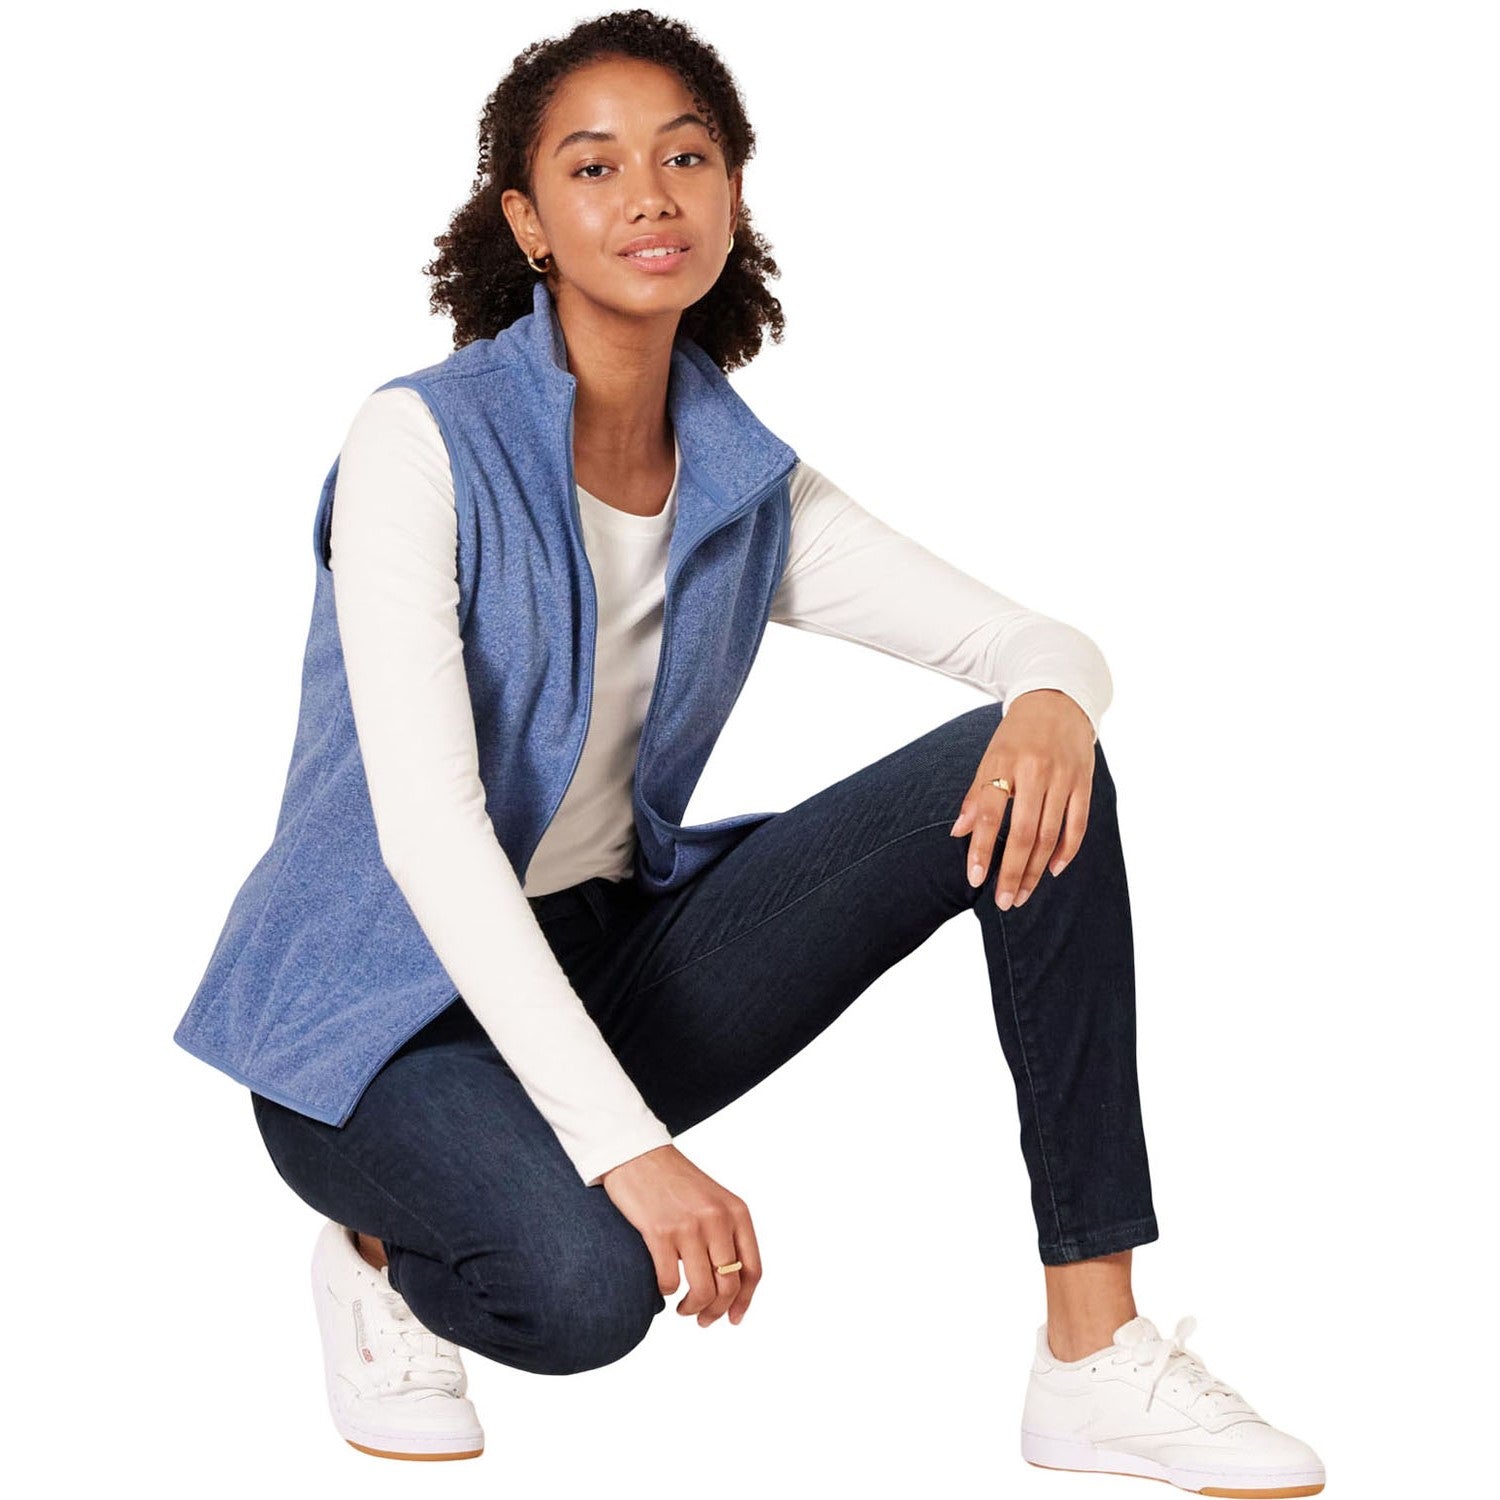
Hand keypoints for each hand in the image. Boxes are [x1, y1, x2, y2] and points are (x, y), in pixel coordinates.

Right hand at [601, 1144, 761, 1326]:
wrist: (638, 1155)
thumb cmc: (674, 1181)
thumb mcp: (713, 1201)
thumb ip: (727, 1234)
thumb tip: (731, 1286)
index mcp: (736, 1212)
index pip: (752, 1270)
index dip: (745, 1301)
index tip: (733, 1318)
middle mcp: (717, 1219)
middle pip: (729, 1286)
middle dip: (716, 1312)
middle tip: (703, 1320)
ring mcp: (688, 1226)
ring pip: (703, 1291)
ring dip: (693, 1310)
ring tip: (683, 1309)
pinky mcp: (659, 1233)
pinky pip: (670, 1282)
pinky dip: (666, 1293)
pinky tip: (663, 1289)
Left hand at [948, 689, 1095, 909]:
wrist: (1058, 699)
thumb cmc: (1017, 734)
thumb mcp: (990, 756)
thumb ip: (976, 795)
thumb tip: (958, 833)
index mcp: (1005, 763)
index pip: (990, 813)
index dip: (981, 848)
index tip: (975, 878)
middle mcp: (1035, 771)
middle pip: (1022, 832)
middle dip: (1011, 871)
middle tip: (1004, 900)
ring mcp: (1063, 777)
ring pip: (1049, 834)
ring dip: (1035, 869)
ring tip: (1022, 893)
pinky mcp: (1084, 782)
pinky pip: (1077, 824)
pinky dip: (1066, 851)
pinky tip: (1052, 870)